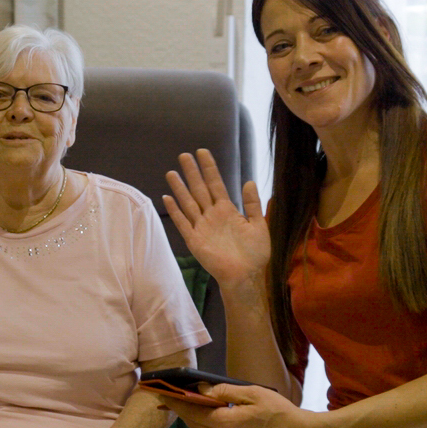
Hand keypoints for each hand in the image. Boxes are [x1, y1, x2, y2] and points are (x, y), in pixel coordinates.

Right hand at [163, 149, 268, 289]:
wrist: (246, 276)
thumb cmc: (254, 253)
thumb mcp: (258, 225)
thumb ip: (252, 204)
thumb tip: (249, 181)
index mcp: (227, 210)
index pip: (216, 184)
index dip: (209, 168)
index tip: (202, 152)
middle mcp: (212, 215)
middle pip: (199, 189)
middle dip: (192, 173)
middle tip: (184, 155)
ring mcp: (202, 227)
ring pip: (188, 203)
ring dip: (180, 188)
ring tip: (172, 173)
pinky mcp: (195, 240)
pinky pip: (183, 223)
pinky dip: (175, 211)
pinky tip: (167, 198)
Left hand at [167, 381, 316, 427]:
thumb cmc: (280, 413)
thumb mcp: (253, 394)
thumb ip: (226, 391)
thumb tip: (204, 389)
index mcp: (224, 423)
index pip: (191, 411)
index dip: (174, 401)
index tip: (160, 392)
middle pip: (192, 422)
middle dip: (178, 409)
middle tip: (167, 395)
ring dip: (190, 417)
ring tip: (184, 401)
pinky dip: (202, 423)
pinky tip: (206, 413)